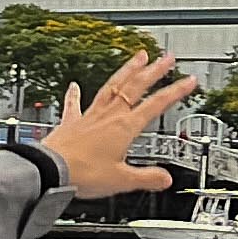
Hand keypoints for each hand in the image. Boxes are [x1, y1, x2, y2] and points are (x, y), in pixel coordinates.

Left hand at [36, 50, 198, 199]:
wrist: (50, 171)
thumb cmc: (83, 174)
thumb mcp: (122, 180)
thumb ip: (147, 178)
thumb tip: (165, 178)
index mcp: (124, 127)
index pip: (156, 105)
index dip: (175, 92)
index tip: (188, 80)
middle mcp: (108, 116)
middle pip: (135, 87)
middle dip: (154, 71)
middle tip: (166, 58)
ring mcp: (89, 116)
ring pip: (112, 87)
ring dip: (126, 71)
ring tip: (137, 58)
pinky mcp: (71, 123)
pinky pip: (74, 104)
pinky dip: (74, 94)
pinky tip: (74, 84)